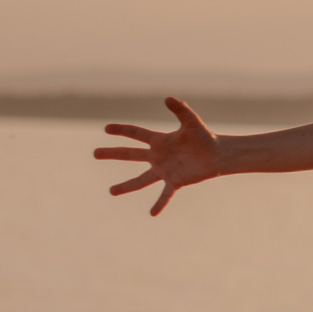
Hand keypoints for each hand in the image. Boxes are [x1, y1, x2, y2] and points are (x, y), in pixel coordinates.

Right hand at [95, 97, 221, 215]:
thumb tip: (168, 98)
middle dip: (113, 154)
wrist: (217, 154)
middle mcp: (158, 156)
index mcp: (159, 141)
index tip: (106, 128)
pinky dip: (160, 203)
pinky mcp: (175, 181)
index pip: (136, 134)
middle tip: (95, 153)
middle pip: (131, 155)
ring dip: (127, 186)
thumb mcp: (192, 122)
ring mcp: (164, 170)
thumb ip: (180, 110)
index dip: (122, 130)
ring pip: (141, 180)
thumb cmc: (204, 137)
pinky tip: (153, 213)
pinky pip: (165, 194)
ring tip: (111, 191)